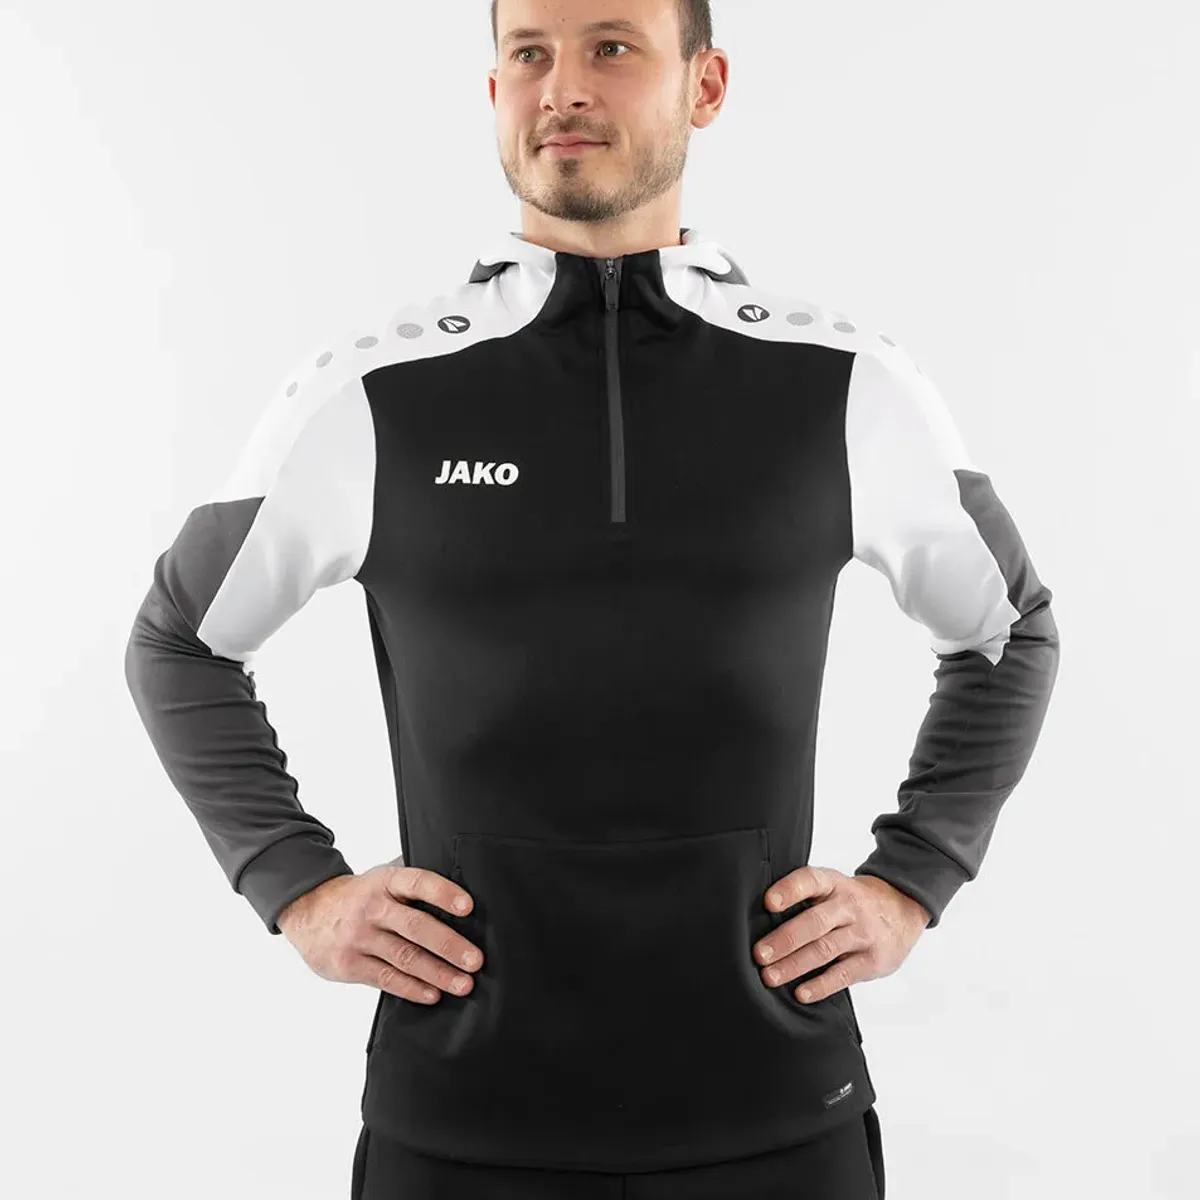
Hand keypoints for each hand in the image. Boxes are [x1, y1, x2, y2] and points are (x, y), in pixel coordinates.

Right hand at [276, 860, 483, 1004]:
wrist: (308, 911)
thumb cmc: (360, 896)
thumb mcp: (382, 878)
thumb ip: (413, 881)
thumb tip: (462, 879)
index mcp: (385, 881)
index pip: (418, 882)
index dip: (443, 893)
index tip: (469, 907)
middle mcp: (372, 907)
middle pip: (415, 927)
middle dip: (449, 945)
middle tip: (475, 960)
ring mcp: (359, 937)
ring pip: (404, 958)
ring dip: (437, 973)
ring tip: (463, 984)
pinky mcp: (349, 964)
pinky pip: (386, 979)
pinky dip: (413, 988)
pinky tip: (433, 994)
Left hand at [752, 866, 930, 1003]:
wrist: (903, 908)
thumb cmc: (852, 901)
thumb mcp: (834, 887)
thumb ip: (805, 898)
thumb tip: (759, 918)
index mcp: (834, 883)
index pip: (811, 880)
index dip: (789, 890)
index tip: (768, 902)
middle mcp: (849, 906)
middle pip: (814, 922)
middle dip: (785, 939)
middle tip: (759, 954)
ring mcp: (863, 933)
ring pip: (825, 950)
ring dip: (795, 965)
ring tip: (770, 977)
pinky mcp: (873, 960)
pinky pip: (843, 975)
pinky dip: (820, 985)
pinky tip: (801, 993)